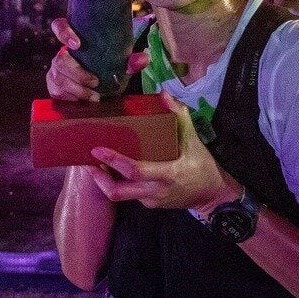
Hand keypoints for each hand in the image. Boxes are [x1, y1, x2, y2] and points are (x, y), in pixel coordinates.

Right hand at [46, 17, 149, 101]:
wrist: (100, 86)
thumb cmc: (107, 67)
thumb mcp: (118, 62)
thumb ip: (130, 60)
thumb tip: (144, 59)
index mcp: (74, 38)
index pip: (59, 26)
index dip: (63, 32)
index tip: (77, 44)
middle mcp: (62, 53)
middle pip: (60, 60)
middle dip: (78, 73)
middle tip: (95, 82)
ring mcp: (55, 70)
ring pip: (59, 78)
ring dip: (78, 90)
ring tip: (94, 96)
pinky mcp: (54, 86)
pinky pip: (58, 92)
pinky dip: (72, 98)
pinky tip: (83, 100)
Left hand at [87, 92, 240, 210]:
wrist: (212, 195)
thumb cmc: (203, 165)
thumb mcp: (194, 141)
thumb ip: (179, 116)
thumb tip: (164, 93)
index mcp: (167, 174)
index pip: (134, 170)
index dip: (113, 161)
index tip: (96, 150)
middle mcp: (155, 191)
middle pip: (118, 191)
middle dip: (98, 177)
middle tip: (86, 160)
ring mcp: (150, 201)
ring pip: (120, 195)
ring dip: (105, 181)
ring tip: (94, 164)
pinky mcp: (149, 205)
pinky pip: (128, 194)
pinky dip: (117, 182)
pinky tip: (112, 170)